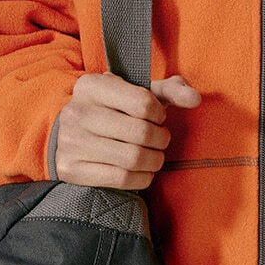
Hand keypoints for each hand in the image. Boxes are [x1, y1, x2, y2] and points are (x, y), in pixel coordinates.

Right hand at [53, 72, 201, 188]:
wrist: (69, 134)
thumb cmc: (113, 110)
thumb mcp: (137, 92)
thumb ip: (170, 90)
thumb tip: (195, 99)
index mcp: (91, 86)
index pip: (143, 103)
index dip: (159, 113)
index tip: (157, 116)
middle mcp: (76, 112)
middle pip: (141, 133)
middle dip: (160, 139)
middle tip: (160, 139)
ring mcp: (70, 143)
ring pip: (133, 158)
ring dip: (154, 160)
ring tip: (154, 155)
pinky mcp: (71, 170)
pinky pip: (121, 179)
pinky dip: (142, 177)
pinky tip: (142, 170)